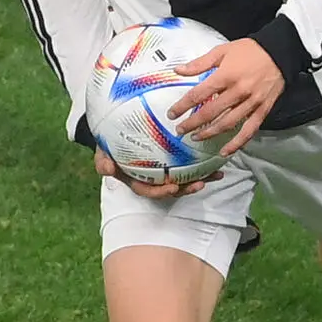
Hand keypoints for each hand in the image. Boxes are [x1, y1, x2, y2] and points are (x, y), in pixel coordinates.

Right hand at [94, 146, 214, 199]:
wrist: (115, 130)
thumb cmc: (110, 143)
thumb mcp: (102, 151)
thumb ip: (103, 161)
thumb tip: (107, 169)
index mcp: (137, 179)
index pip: (148, 190)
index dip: (161, 191)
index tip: (172, 187)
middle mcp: (153, 178)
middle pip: (171, 188)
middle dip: (186, 188)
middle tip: (200, 183)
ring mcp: (165, 171)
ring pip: (184, 179)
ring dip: (201, 179)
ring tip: (215, 175)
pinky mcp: (176, 161)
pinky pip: (191, 165)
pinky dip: (204, 165)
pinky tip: (218, 162)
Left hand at [169, 38, 284, 156]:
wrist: (280, 52)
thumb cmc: (250, 50)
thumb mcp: (222, 51)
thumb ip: (200, 63)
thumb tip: (178, 70)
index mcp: (226, 76)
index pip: (198, 95)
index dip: (183, 106)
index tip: (172, 114)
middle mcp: (238, 92)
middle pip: (210, 112)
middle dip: (192, 123)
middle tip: (180, 130)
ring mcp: (251, 103)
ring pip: (227, 124)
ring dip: (209, 133)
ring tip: (196, 137)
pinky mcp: (263, 110)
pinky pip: (248, 131)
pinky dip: (237, 143)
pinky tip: (225, 151)